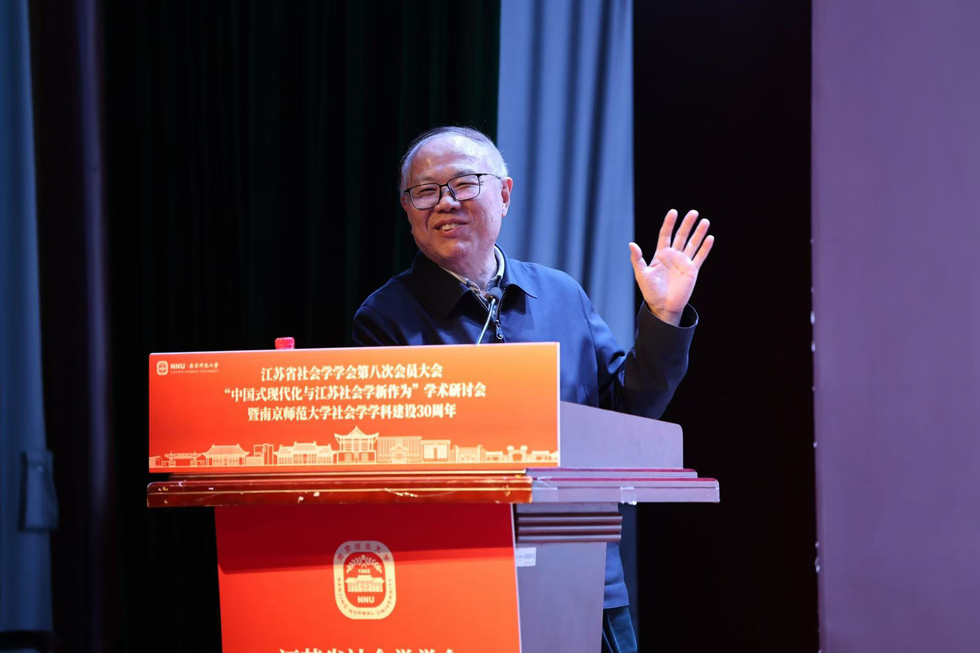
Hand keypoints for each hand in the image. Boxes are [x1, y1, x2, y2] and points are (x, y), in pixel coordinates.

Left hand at [629, 209, 714, 325]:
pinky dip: (705, 248)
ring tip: (705, 221)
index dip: (669, 223)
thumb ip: (637, 259)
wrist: (663, 307)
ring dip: (699, 233)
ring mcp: (684, 262)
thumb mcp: (642, 274)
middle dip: (687, 224)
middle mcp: (673, 256)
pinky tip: (709, 238)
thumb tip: (631, 244)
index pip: (665, 234)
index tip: (673, 212)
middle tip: (693, 212)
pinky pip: (700, 257)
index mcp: (661, 254)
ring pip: (693, 244)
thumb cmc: (651, 292)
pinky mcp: (692, 270)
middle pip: (681, 236)